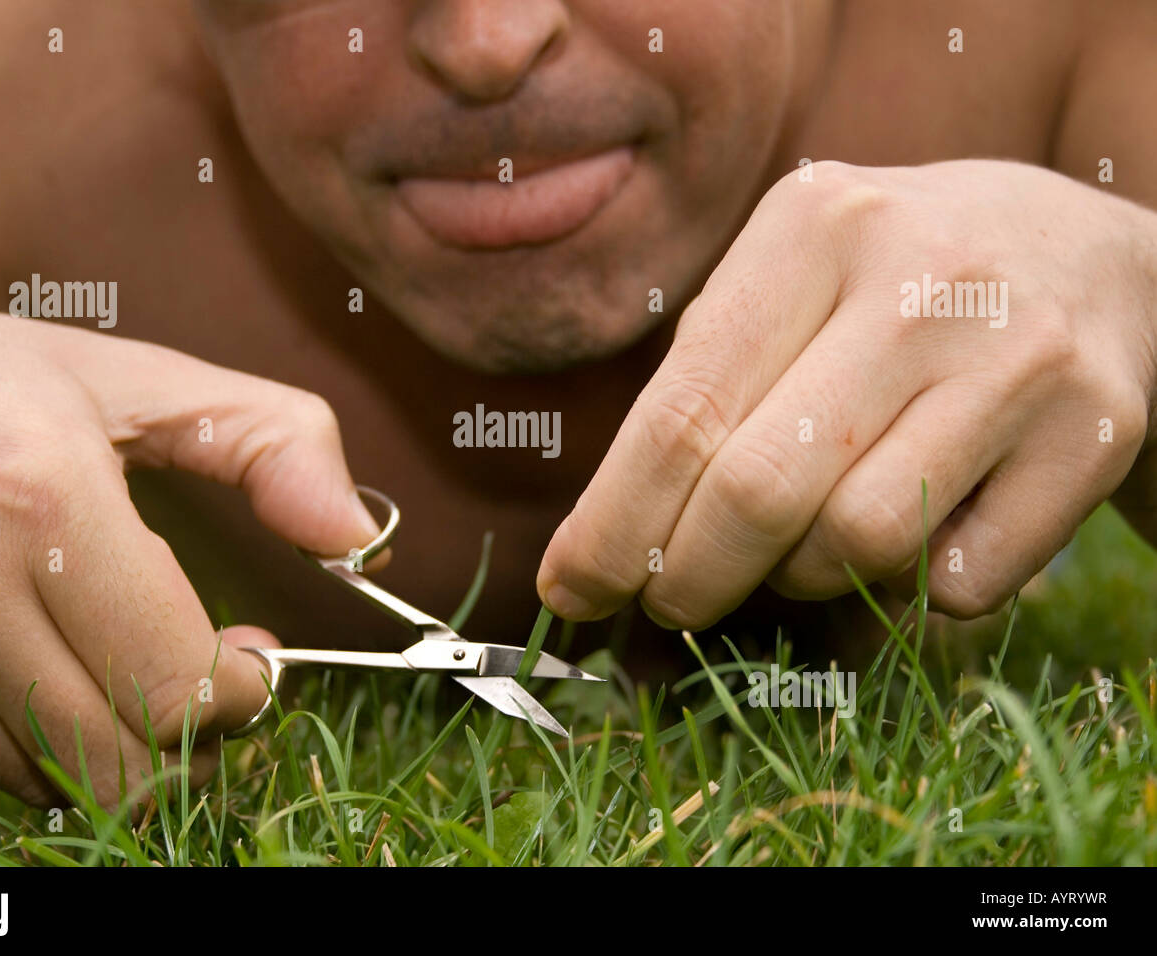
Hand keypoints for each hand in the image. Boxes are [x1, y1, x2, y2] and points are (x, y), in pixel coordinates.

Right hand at [0, 296, 377, 804]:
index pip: (180, 685)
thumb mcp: (120, 376)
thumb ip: (264, 438)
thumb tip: (362, 535)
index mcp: (43, 497)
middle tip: (195, 680)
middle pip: (120, 762)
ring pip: (43, 777)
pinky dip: (17, 741)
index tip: (251, 661)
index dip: (242, 693)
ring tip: (106, 662)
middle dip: (187, 734)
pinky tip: (25, 669)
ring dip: (103, 739)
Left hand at [538, 160, 1156, 627]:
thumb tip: (597, 552)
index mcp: (813, 228)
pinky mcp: (1093, 434)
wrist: (1091, 257)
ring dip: (806, 574)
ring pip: (856, 544)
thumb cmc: (893, 286)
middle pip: (757, 491)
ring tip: (810, 536)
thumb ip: (700, 391)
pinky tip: (926, 523)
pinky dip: (914, 585)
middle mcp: (921, 279)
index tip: (568, 590)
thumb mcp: (789, 284)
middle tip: (668, 600)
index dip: (610, 526)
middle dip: (687, 576)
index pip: (680, 415)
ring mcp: (1018, 355)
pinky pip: (956, 581)